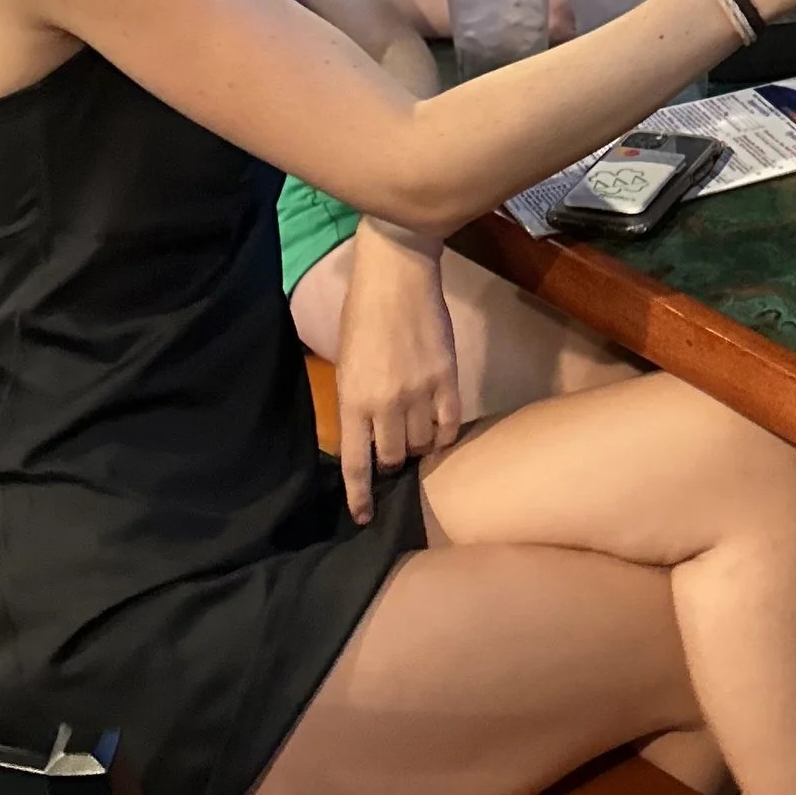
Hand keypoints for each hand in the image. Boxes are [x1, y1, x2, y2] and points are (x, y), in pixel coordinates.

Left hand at [332, 223, 461, 521]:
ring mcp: (419, 394)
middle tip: (392, 453)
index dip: (359, 496)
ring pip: (421, 444)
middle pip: (392, 457)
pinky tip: (439, 432)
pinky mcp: (447, 380)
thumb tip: (364, 432)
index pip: (356, 463)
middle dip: (391, 462)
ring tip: (415, 434)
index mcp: (352, 399)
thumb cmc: (361, 313)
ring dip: (417, 446)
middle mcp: (385, 404)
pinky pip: (450, 425)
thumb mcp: (345, 362)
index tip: (364, 517)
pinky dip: (444, 435)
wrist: (396, 277)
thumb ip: (355, 400)